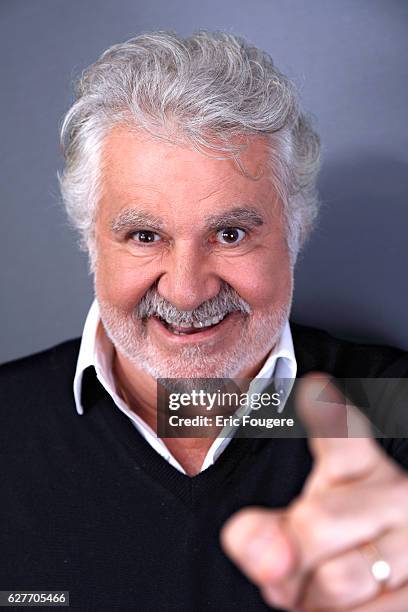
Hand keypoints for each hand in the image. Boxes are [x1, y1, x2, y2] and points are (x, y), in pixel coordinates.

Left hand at [220, 373, 407, 610]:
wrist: (381, 586)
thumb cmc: (331, 549)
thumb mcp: (293, 531)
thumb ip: (262, 534)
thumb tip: (259, 553)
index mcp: (358, 465)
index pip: (341, 437)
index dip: (328, 416)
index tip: (312, 389)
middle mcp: (395, 494)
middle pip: (317, 524)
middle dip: (287, 559)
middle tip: (284, 570)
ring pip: (340, 580)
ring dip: (311, 599)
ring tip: (316, 590)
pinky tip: (343, 609)